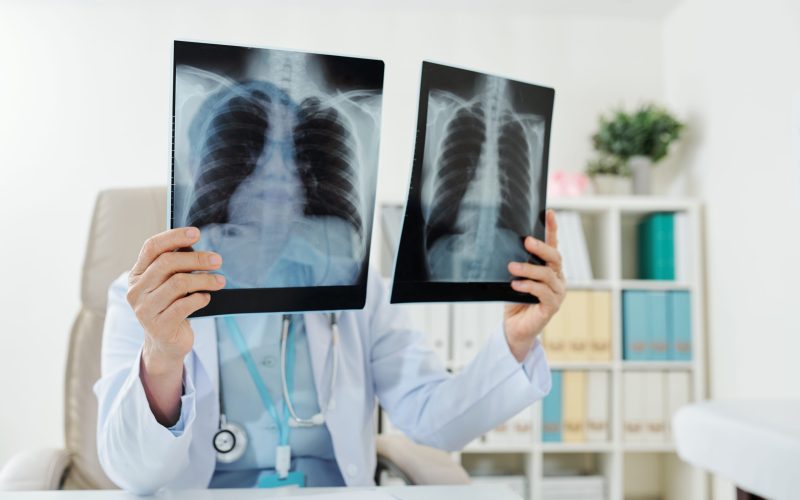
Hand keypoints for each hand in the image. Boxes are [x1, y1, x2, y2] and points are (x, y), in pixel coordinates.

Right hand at [126, 227, 225, 424]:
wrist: (165, 344)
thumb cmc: (170, 307)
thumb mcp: (168, 284)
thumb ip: (176, 266)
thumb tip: (196, 245)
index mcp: (137, 275)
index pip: (152, 247)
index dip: (174, 237)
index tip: (196, 233)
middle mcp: (136, 290)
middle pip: (167, 263)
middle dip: (197, 259)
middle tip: (217, 260)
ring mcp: (145, 309)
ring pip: (178, 283)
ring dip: (204, 280)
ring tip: (219, 281)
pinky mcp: (159, 326)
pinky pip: (185, 305)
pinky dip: (200, 298)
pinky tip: (206, 298)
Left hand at [503, 210, 566, 361]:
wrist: (514, 328)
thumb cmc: (515, 301)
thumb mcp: (514, 278)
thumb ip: (517, 265)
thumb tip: (508, 249)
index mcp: (550, 269)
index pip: (553, 245)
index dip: (552, 229)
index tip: (548, 212)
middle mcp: (557, 278)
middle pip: (555, 257)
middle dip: (541, 247)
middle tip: (526, 241)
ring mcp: (557, 293)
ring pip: (548, 274)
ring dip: (528, 269)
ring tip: (511, 267)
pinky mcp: (552, 306)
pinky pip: (543, 292)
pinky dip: (528, 286)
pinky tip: (516, 285)